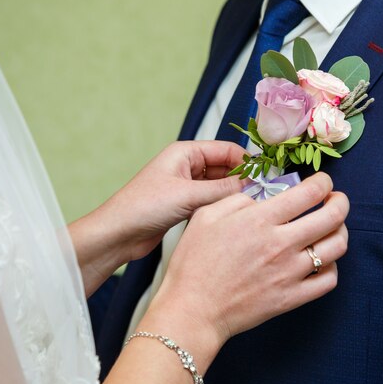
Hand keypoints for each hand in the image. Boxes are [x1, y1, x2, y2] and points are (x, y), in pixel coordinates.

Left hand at [70, 140, 246, 295]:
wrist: (117, 234)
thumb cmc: (143, 207)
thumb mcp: (188, 195)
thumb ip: (222, 189)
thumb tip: (251, 186)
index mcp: (185, 153)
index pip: (227, 149)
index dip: (247, 161)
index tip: (265, 177)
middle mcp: (187, 165)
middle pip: (226, 166)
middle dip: (243, 178)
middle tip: (262, 194)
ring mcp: (187, 185)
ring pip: (221, 184)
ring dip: (234, 193)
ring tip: (251, 206)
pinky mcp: (185, 204)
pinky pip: (212, 199)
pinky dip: (223, 205)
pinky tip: (234, 215)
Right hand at [139, 172, 348, 372]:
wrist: (193, 309)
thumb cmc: (194, 264)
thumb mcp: (206, 216)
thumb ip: (238, 199)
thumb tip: (261, 196)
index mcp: (260, 220)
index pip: (309, 193)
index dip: (323, 182)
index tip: (323, 181)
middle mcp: (281, 244)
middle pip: (332, 216)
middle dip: (341, 201)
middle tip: (336, 199)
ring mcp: (290, 272)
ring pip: (336, 246)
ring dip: (341, 231)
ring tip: (333, 227)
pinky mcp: (293, 297)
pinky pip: (329, 280)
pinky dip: (332, 266)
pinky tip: (322, 260)